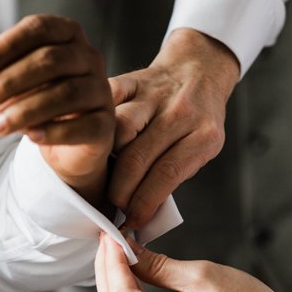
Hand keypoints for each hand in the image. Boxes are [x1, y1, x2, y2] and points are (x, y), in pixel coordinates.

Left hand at [0, 15, 113, 206]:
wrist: (64, 138)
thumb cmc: (35, 96)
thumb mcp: (9, 75)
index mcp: (67, 35)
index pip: (39, 28)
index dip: (8, 44)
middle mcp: (90, 57)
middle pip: (51, 60)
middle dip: (11, 80)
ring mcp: (101, 90)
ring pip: (67, 93)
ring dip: (26, 109)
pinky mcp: (105, 124)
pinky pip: (84, 126)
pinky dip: (55, 132)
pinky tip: (30, 136)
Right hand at [108, 28, 239, 228]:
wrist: (200, 71)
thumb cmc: (196, 121)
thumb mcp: (201, 148)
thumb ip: (174, 175)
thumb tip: (141, 213)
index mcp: (204, 135)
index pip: (167, 175)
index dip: (144, 202)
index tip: (132, 220)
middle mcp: (180, 113)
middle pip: (137, 157)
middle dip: (120, 190)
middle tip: (114, 205)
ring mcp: (154, 94)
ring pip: (119, 129)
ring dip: (104, 160)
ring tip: (100, 176)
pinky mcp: (132, 80)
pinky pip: (107, 101)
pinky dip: (94, 120)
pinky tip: (87, 140)